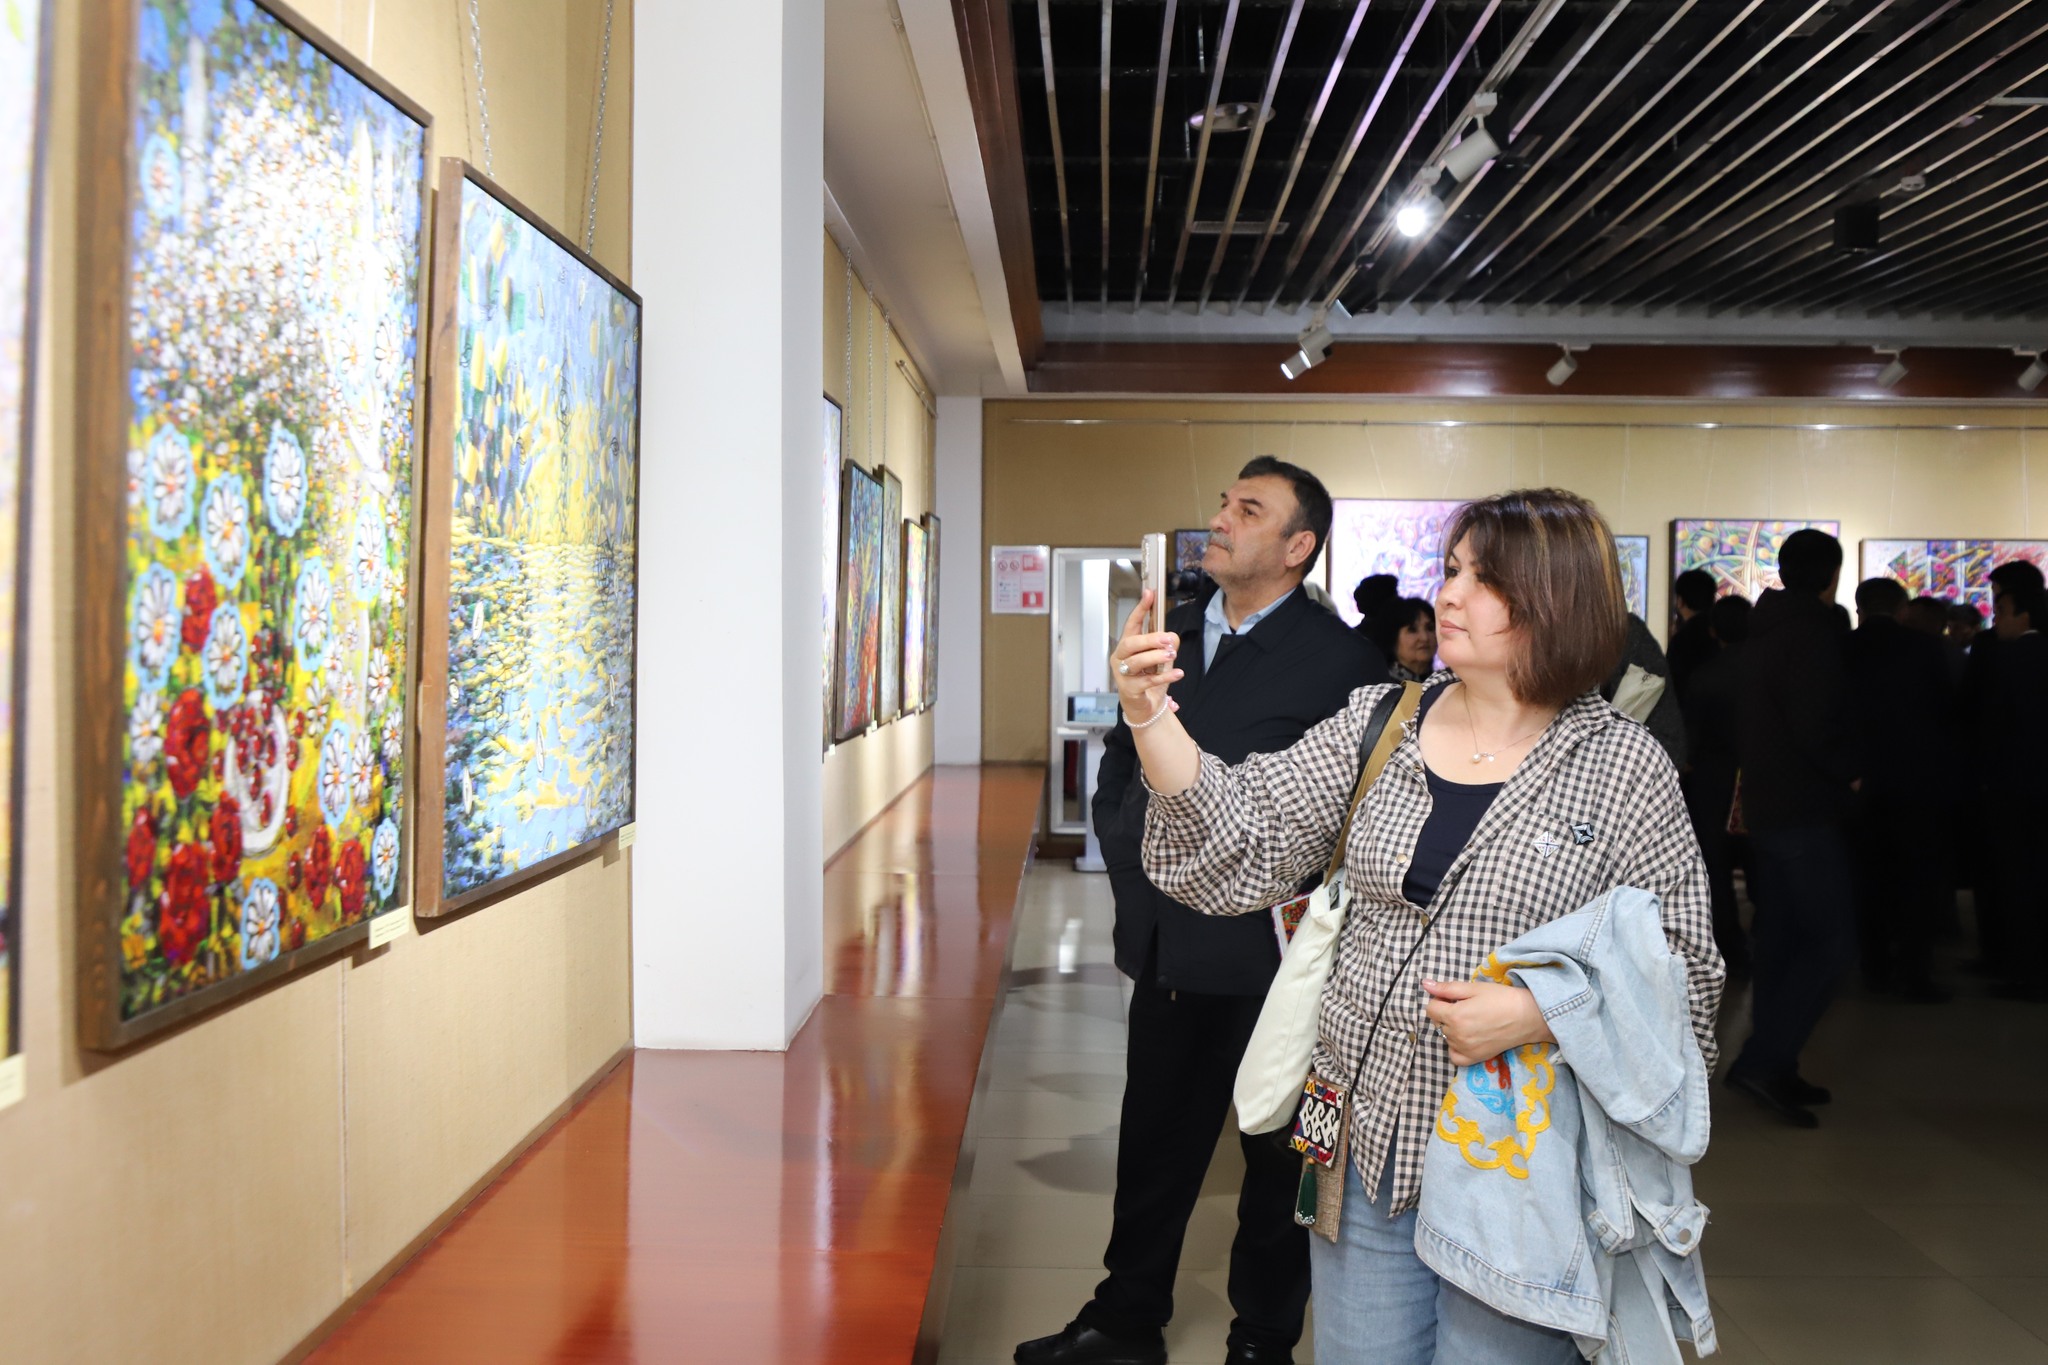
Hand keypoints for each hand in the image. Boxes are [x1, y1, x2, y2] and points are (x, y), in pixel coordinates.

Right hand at [1111, 591, 1182, 725]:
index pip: (1132, 624)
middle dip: (1150, 639)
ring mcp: (1123, 675)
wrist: (1145, 708)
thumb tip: (1172, 638)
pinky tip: (1178, 673)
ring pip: (1136, 662)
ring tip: (1172, 655)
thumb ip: (1167, 646)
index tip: (1149, 594)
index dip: (1140, 609)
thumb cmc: (1148, 680)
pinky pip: (1147, 681)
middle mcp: (1121, 659)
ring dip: (1156, 656)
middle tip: (1168, 639)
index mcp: (1127, 647)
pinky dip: (1165, 676)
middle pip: (1131, 643)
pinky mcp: (1130, 690)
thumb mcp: (1161, 660)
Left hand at [1421, 978, 1554, 1067]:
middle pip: (1438, 1023)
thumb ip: (1447, 988)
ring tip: (1471, 1021)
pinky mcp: (1475, 1058)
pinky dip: (1456, 1048)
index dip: (1439, 1000)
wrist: (1528, 1016)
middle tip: (1466, 1008)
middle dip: (1446, 1014)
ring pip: (1446, 1038)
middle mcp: (1457, 1035)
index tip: (1453, 998)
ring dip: (1452, 1029)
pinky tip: (1466, 1038)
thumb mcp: (1474, 988)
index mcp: (1454, 1016)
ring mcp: (1466, 1049)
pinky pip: (1454, 1056)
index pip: (1430, 1009)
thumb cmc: (1502, 999)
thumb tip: (1425, 984)